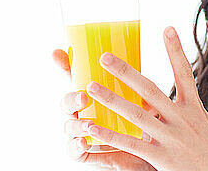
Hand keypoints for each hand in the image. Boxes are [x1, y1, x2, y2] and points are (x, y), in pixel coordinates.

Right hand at [52, 48, 156, 169]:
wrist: (143, 155)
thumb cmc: (139, 123)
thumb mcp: (141, 103)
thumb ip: (142, 92)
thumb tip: (150, 80)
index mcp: (93, 94)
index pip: (74, 77)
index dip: (63, 64)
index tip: (57, 52)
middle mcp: (82, 112)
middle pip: (67, 102)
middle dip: (71, 98)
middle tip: (84, 96)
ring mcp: (81, 132)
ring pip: (69, 127)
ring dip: (76, 125)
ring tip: (87, 125)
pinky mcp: (86, 153)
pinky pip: (75, 152)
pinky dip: (77, 147)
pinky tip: (84, 143)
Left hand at [81, 26, 207, 170]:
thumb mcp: (202, 125)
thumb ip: (183, 111)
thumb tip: (166, 98)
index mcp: (194, 108)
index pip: (184, 73)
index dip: (176, 50)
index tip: (167, 28)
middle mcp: (183, 119)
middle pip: (150, 90)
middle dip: (126, 72)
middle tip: (105, 56)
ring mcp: (172, 138)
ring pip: (136, 114)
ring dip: (111, 99)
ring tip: (90, 87)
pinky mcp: (163, 158)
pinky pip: (132, 144)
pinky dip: (110, 135)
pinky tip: (92, 127)